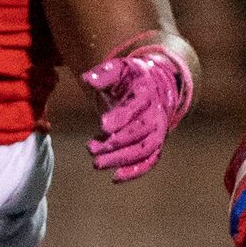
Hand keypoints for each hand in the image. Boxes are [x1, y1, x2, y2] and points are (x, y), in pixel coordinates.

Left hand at [81, 36, 193, 181]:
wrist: (154, 85)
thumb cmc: (130, 78)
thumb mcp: (118, 69)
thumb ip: (103, 74)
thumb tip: (87, 79)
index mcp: (146, 92)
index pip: (136, 107)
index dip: (121, 117)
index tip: (102, 125)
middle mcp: (155, 113)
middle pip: (140, 133)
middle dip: (116, 144)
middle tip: (91, 150)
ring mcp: (157, 130)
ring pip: (144, 149)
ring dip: (121, 159)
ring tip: (96, 163)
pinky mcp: (155, 143)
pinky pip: (150, 160)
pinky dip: (135, 171)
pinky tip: (115, 177)